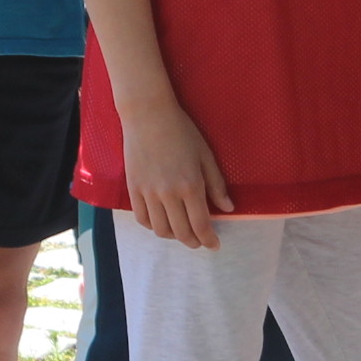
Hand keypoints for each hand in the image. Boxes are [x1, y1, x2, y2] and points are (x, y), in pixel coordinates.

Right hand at [121, 96, 231, 248]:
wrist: (148, 115)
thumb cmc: (181, 131)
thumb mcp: (205, 155)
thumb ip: (216, 184)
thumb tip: (228, 209)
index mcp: (190, 185)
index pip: (201, 225)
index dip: (209, 240)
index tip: (214, 245)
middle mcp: (169, 194)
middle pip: (181, 232)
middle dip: (193, 242)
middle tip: (200, 241)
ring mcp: (148, 193)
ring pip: (160, 229)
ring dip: (173, 236)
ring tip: (181, 231)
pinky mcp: (133, 189)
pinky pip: (142, 218)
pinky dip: (153, 226)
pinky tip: (161, 222)